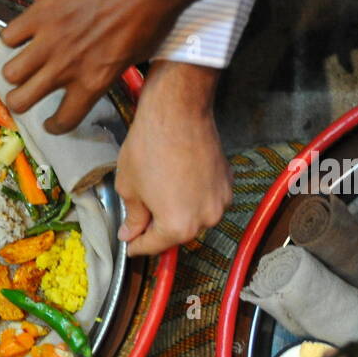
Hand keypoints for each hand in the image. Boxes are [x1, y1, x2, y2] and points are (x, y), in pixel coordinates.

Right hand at [1, 0, 191, 133]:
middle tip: (26, 91)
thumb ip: (109, 71)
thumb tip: (98, 70)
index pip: (63, 120)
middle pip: (20, 101)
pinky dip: (14, 36)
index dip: (54, 125)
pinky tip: (25, 32)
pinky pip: (10, 35)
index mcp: (94, 82)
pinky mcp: (43, 11)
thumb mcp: (137, 56)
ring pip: (10, 72)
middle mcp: (67, 67)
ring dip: (15, 70)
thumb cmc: (156, 13)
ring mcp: (51, 39)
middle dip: (20, 100)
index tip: (51, 122)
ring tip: (24, 62)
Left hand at [114, 61, 230, 256]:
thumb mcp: (130, 188)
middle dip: (157, 228)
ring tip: (159, 193)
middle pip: (177, 234)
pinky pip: (205, 199)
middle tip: (140, 216)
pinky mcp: (228, 182)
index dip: (137, 246)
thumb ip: (133, 217)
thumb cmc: (149, 147)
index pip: (153, 246)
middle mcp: (205, 219)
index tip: (129, 244)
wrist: (177, 111)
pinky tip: (176, 181)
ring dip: (177, 212)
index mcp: (178, 226)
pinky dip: (191, 196)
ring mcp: (220, 200)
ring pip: (193, 217)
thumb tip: (131, 233)